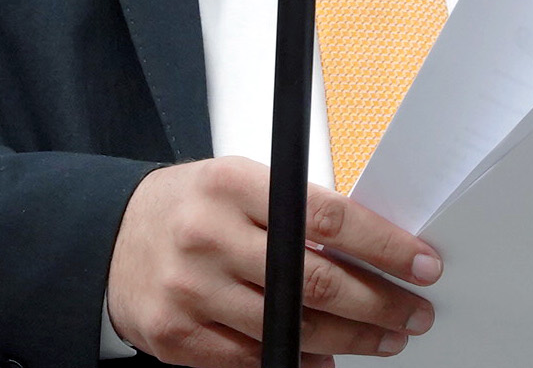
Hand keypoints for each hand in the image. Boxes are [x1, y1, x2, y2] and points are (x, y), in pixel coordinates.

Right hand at [107, 157, 441, 367]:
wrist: (112, 239)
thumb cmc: (189, 206)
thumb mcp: (238, 182)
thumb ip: (295, 208)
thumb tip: (370, 247)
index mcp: (231, 185)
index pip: (327, 218)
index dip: (384, 246)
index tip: (420, 264)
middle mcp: (208, 236)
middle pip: (315, 281)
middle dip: (379, 302)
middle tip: (413, 311)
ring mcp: (191, 291)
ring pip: (291, 328)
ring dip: (351, 338)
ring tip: (385, 336)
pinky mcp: (178, 336)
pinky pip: (254, 359)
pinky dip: (299, 361)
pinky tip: (327, 357)